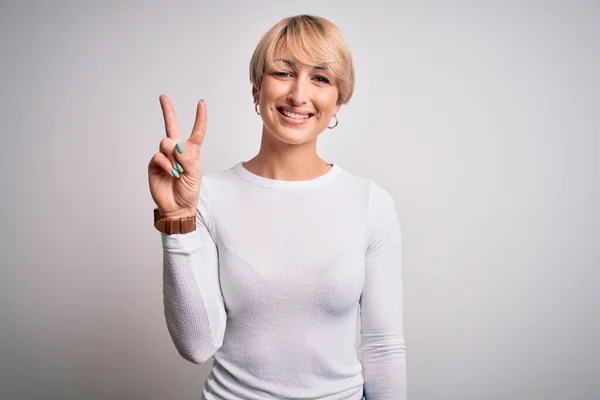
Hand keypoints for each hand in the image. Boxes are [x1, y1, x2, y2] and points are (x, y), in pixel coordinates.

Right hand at [148, 95, 205, 218]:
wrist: (177, 207)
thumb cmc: (189, 191)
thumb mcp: (195, 174)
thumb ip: (188, 158)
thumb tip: (176, 145)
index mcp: (191, 152)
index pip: (196, 132)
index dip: (199, 118)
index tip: (201, 103)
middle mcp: (177, 151)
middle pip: (172, 127)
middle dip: (168, 111)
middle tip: (163, 97)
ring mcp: (165, 157)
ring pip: (166, 143)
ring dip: (173, 155)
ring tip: (177, 170)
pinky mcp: (154, 164)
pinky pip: (158, 156)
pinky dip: (165, 163)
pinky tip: (170, 172)